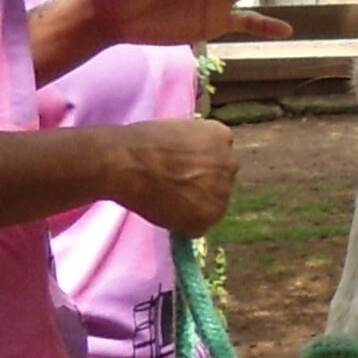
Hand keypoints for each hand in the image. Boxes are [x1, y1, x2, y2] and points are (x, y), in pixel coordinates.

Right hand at [98, 116, 239, 234]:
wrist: (128, 164)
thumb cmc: (141, 144)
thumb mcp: (177, 132)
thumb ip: (193, 149)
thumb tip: (189, 168)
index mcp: (222, 137)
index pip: (217, 158)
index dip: (197, 166)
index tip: (179, 170)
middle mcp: (229, 163)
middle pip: (218, 181)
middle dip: (200, 186)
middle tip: (172, 188)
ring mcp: (223, 191)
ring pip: (210, 205)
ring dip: (192, 206)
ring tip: (164, 199)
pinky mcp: (211, 215)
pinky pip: (197, 226)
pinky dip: (182, 225)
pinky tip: (165, 211)